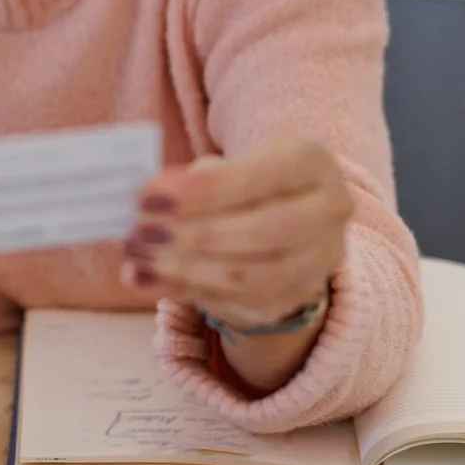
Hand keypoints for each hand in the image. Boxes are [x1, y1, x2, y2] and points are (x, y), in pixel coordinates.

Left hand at [123, 137, 349, 389]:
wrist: (287, 218)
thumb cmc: (248, 183)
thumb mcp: (231, 164)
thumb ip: (198, 179)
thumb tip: (151, 202)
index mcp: (312, 162)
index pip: (263, 177)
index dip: (204, 191)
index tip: (147, 196)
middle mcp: (329, 211)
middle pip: (264, 232)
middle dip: (193, 235)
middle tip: (138, 231)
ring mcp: (318, 260)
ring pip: (252, 277)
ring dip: (184, 269)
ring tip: (135, 256)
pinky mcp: (294, 297)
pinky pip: (236, 302)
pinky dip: (182, 289)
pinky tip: (142, 277)